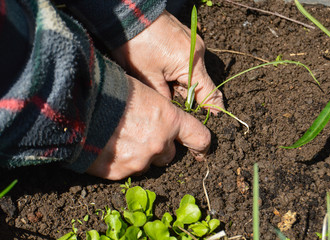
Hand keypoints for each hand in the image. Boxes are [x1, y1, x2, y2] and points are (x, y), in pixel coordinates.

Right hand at [86, 76, 210, 179]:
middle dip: (159, 146)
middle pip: (169, 154)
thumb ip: (158, 112)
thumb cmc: (110, 90)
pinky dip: (120, 161)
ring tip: (118, 138)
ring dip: (139, 155)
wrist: (76, 105)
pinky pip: (127, 171)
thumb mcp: (143, 92)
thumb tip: (159, 118)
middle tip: (140, 133)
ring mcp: (140, 161)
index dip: (202, 144)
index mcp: (169, 120)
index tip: (201, 148)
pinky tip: (107, 147)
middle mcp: (159, 144)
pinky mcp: (120, 173)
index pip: (199, 137)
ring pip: (147, 164)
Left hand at [111, 10, 223, 112]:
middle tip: (165, 93)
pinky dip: (178, 68)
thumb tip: (173, 109)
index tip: (219, 116)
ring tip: (158, 76)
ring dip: (179, 80)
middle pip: (198, 82)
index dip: (213, 106)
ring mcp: (193, 42)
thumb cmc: (137, 45)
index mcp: (191, 63)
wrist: (130, 14)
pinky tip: (161, 66)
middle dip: (184, 92)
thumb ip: (164, 97)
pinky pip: (188, 59)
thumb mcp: (148, 77)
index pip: (208, 91)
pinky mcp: (186, 37)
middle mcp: (198, 52)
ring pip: (191, 71)